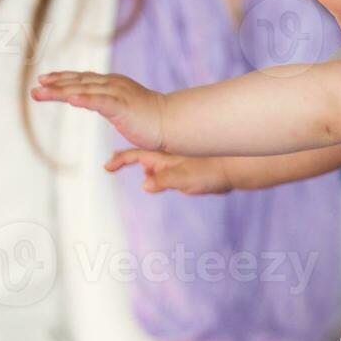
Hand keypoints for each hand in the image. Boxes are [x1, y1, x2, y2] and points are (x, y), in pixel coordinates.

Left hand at [32, 72, 166, 149]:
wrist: (173, 122)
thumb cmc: (150, 120)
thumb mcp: (124, 107)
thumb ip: (108, 103)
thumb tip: (96, 103)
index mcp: (113, 84)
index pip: (83, 78)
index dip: (62, 78)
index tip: (43, 79)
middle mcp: (113, 84)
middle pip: (78, 82)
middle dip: (55, 84)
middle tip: (35, 88)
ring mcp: (118, 93)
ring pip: (83, 90)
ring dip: (60, 91)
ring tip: (40, 92)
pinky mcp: (123, 106)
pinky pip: (100, 101)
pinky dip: (84, 98)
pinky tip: (70, 99)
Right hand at [106, 150, 231, 194]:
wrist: (233, 170)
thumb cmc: (210, 172)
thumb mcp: (184, 179)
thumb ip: (164, 181)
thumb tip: (144, 185)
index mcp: (162, 156)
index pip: (134, 155)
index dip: (119, 160)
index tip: (106, 166)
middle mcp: (167, 158)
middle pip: (141, 158)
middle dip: (126, 161)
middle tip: (111, 165)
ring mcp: (176, 164)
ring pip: (153, 167)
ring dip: (144, 171)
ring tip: (137, 176)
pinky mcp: (184, 172)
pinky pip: (164, 174)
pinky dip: (156, 178)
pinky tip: (156, 184)